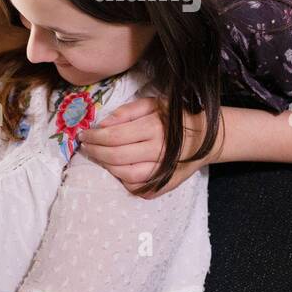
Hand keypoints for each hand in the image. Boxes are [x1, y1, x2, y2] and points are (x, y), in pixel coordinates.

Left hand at [78, 98, 216, 196]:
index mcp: (155, 128)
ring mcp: (162, 171)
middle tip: (86, 147)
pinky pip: (137, 188)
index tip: (84, 134)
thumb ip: (128, 111)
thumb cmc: (177, 118)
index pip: (114, 135)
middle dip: (95, 152)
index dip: (94, 136)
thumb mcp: (154, 104)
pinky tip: (117, 169)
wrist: (207, 139)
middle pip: (116, 156)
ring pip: (125, 175)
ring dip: (107, 167)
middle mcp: (159, 151)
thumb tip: (103, 124)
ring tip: (99, 157)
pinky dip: (123, 180)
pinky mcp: (164, 185)